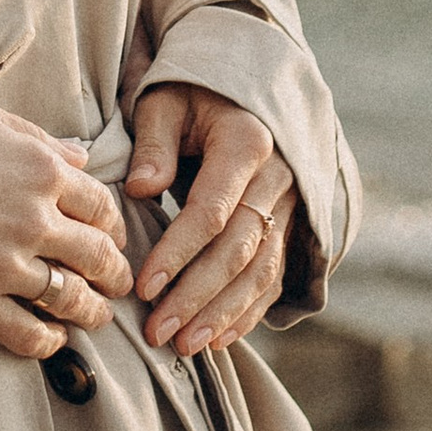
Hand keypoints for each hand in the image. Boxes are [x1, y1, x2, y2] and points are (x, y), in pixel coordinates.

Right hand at [0, 101, 132, 358]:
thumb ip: (36, 136)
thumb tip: (79, 157)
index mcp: (42, 170)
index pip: (102, 206)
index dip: (113, 225)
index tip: (111, 236)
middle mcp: (36, 219)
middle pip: (99, 256)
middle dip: (116, 273)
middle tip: (119, 282)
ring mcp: (7, 265)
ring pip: (72, 299)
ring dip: (92, 313)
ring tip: (95, 317)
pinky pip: (27, 334)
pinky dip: (48, 342)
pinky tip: (51, 339)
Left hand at [128, 85, 296, 357]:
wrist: (245, 84)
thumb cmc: (192, 92)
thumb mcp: (166, 100)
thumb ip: (155, 143)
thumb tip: (141, 189)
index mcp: (247, 143)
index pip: (212, 210)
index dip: (178, 252)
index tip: (143, 286)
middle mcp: (278, 179)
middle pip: (239, 250)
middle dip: (197, 296)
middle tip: (159, 332)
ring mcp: (290, 207)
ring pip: (261, 271)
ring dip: (222, 314)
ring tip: (184, 346)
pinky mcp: (290, 227)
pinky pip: (274, 277)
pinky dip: (248, 311)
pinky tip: (218, 338)